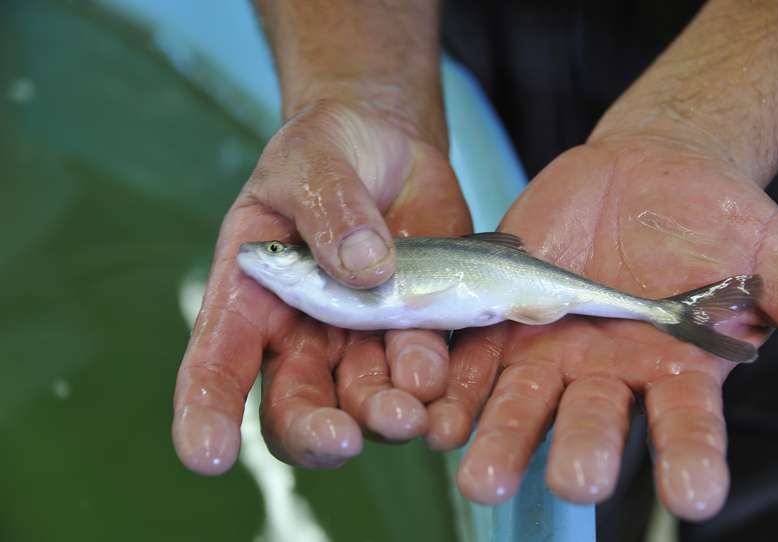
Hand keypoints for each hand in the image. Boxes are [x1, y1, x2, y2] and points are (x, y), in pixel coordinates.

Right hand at [172, 97, 470, 473]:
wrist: (388, 143)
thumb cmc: (325, 150)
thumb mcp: (312, 161)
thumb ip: (330, 208)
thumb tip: (365, 268)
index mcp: (254, 296)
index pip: (217, 362)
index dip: (206, 412)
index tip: (208, 454)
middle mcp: (304, 332)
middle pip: (297, 406)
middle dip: (315, 431)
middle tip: (340, 437)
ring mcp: (365, 337)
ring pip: (367, 400)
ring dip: (385, 415)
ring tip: (411, 412)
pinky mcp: (419, 327)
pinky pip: (429, 371)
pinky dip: (442, 393)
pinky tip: (451, 407)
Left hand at [425, 137, 777, 519]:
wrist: (645, 172)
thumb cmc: (711, 216)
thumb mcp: (764, 251)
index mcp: (676, 368)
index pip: (689, 423)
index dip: (692, 457)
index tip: (696, 494)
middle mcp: (610, 373)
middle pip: (594, 422)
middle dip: (582, 451)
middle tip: (575, 483)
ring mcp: (552, 350)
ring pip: (523, 405)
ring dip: (502, 441)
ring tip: (482, 480)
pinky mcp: (504, 319)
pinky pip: (476, 361)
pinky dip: (457, 389)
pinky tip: (439, 416)